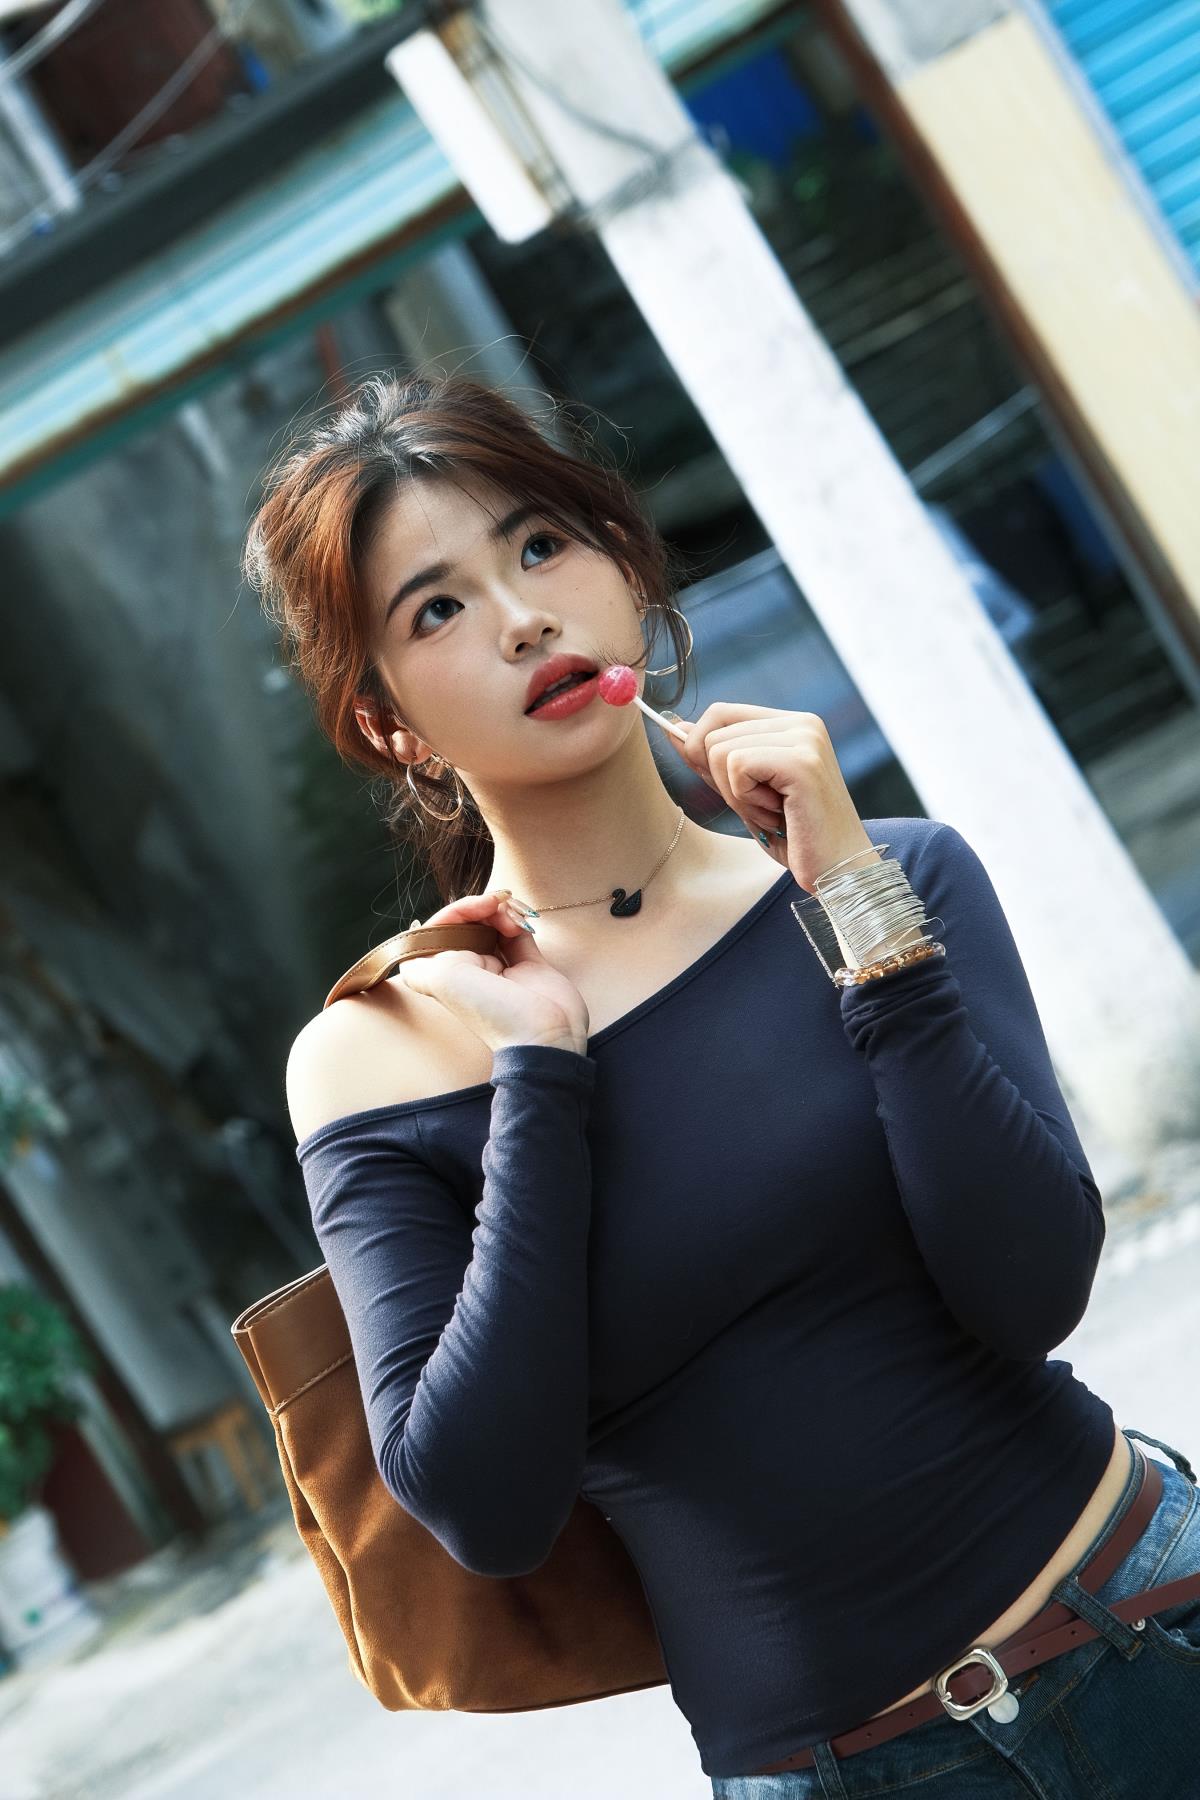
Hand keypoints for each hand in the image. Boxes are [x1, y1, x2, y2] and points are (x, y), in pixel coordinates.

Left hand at [395, 890, 590, 1055]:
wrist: (544, 1037)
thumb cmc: (492, 1012)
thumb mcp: (442, 980)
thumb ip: (420, 954)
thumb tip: (416, 933)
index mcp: (445, 973)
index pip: (440, 929)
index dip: (454, 912)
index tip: (474, 907)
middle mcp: (470, 970)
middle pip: (467, 923)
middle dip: (480, 907)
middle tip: (496, 901)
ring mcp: (499, 967)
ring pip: (493, 923)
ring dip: (501, 911)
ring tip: (511, 916)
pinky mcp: (528, 965)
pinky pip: (518, 932)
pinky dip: (519, 920)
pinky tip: (521, 921)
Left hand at [668, 702, 874, 893]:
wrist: (837, 872)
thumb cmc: (794, 837)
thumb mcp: (743, 793)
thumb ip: (713, 760)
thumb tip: (674, 727)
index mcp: (792, 724)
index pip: (719, 713)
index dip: (702, 750)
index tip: (729, 789)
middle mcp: (802, 722)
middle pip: (713, 733)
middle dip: (723, 783)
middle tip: (764, 808)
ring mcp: (804, 738)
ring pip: (719, 751)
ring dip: (737, 795)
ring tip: (774, 812)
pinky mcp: (801, 761)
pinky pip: (736, 766)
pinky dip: (747, 801)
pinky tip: (779, 815)